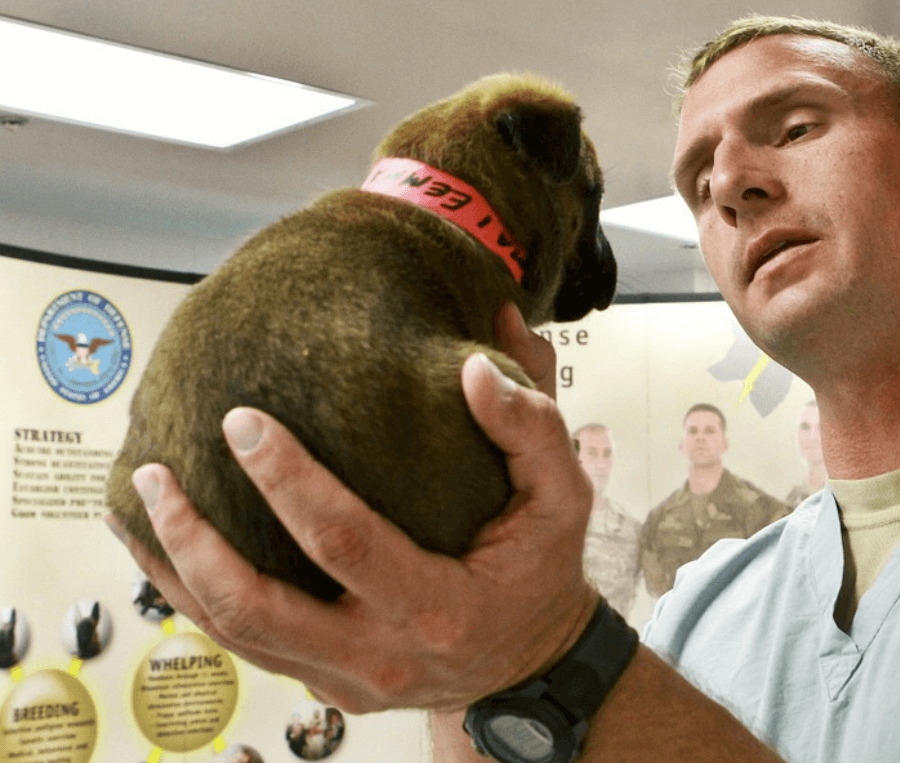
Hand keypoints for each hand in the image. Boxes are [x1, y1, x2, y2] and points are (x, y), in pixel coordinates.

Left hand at [106, 303, 596, 711]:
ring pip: (234, 636)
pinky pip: (243, 645)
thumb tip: (477, 364)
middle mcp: (382, 655)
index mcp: (441, 607)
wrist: (531, 664)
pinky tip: (163, 549)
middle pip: (260, 609)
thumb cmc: (540, 574)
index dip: (289, 482)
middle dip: (196, 538)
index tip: (245, 423)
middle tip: (156, 471)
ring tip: (137, 503)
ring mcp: (345, 678)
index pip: (346, 544)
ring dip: (175, 570)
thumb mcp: (562, 498)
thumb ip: (531, 426)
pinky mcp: (323, 681)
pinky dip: (193, 596)